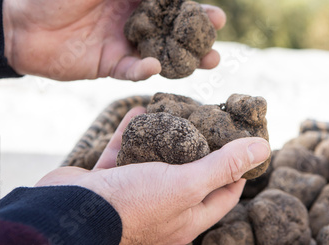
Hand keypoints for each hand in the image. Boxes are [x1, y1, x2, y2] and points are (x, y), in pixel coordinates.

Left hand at [2, 0, 225, 80]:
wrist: (18, 26)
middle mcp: (133, 14)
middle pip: (174, 19)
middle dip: (199, 21)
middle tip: (217, 23)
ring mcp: (125, 40)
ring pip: (166, 48)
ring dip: (189, 54)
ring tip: (211, 57)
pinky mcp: (113, 64)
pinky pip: (137, 69)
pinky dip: (148, 70)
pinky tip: (156, 66)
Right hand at [36, 108, 269, 244]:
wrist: (65, 214)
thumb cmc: (133, 205)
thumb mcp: (187, 184)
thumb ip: (224, 166)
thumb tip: (263, 149)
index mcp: (187, 217)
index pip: (225, 193)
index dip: (238, 170)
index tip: (244, 144)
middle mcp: (163, 207)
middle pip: (191, 173)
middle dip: (201, 146)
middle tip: (211, 119)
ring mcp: (134, 193)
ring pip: (156, 160)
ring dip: (165, 136)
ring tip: (177, 110)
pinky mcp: (108, 180)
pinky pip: (124, 151)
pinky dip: (133, 132)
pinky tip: (140, 110)